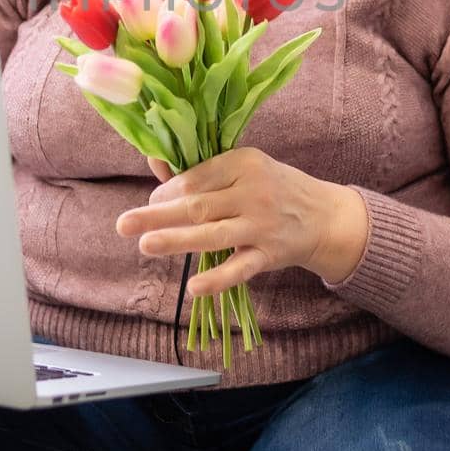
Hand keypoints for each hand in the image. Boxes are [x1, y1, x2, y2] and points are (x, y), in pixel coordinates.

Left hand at [117, 147, 366, 294]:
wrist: (325, 215)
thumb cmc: (272, 188)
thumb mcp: (243, 168)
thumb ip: (201, 171)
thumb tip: (154, 163)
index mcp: (243, 163)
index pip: (196, 178)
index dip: (167, 191)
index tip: (149, 202)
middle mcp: (253, 192)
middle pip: (198, 205)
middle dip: (158, 215)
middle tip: (124, 224)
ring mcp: (262, 225)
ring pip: (213, 234)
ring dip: (177, 241)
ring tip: (145, 245)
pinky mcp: (270, 255)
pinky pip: (240, 269)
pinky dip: (217, 279)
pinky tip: (193, 288)